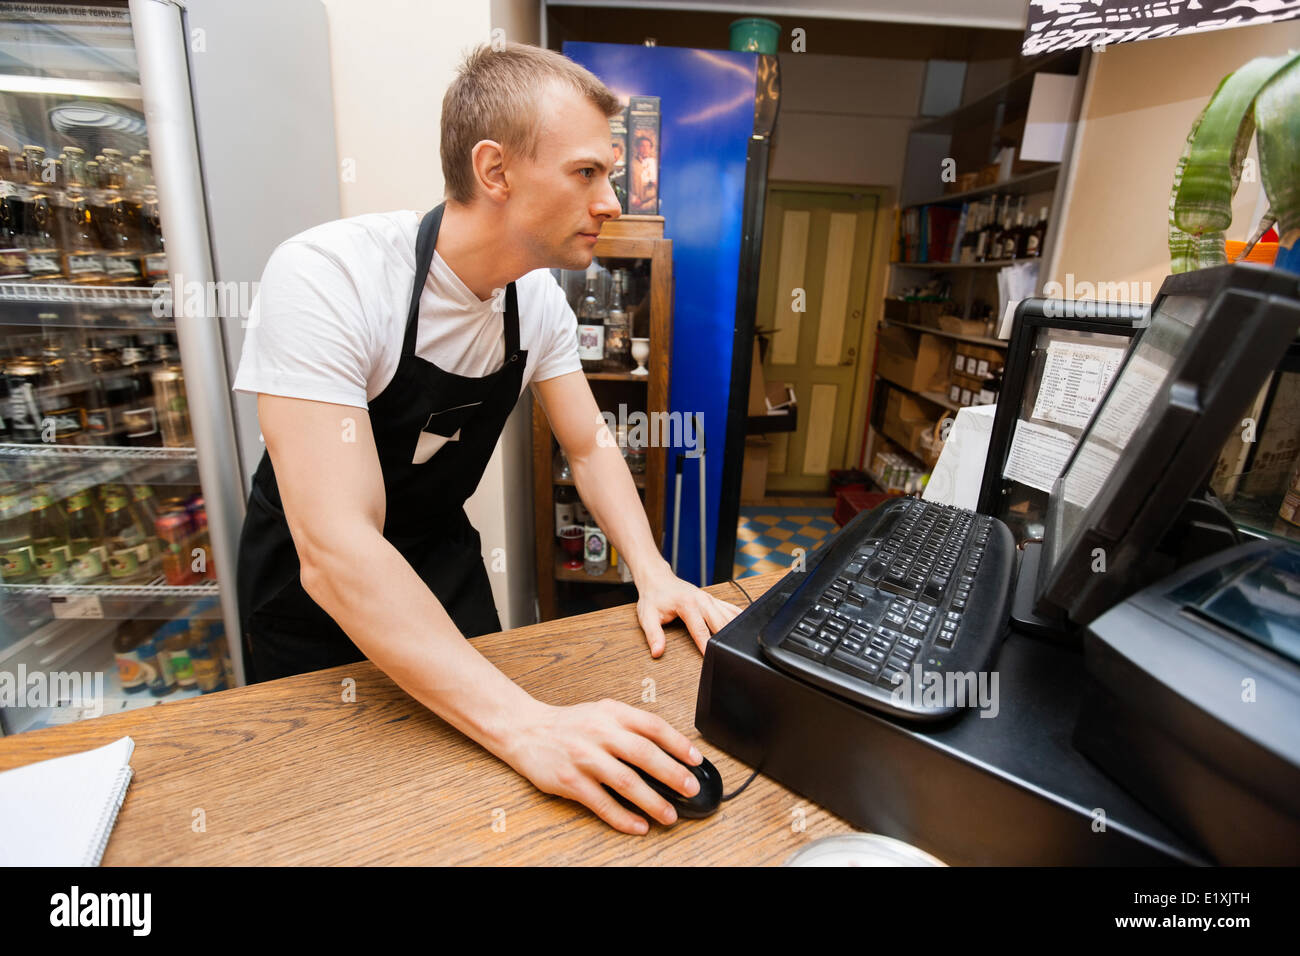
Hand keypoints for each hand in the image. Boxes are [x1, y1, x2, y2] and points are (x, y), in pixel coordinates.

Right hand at [502, 698, 703, 833]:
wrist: (526, 731)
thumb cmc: (570, 725)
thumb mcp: (602, 713)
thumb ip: (631, 727)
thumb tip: (669, 752)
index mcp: (612, 713)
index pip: (652, 726)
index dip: (678, 743)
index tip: (696, 760)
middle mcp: (599, 732)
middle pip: (643, 754)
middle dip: (672, 774)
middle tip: (690, 789)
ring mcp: (583, 757)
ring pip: (625, 782)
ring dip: (652, 801)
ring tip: (669, 815)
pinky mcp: (570, 781)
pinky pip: (602, 803)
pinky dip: (623, 817)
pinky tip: (639, 825)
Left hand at [635, 562, 742, 656]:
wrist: (658, 579)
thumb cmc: (654, 597)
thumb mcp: (647, 616)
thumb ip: (653, 635)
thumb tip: (657, 651)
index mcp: (688, 604)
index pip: (701, 630)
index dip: (706, 645)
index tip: (711, 657)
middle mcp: (702, 600)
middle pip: (721, 623)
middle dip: (725, 640)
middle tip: (729, 656)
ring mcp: (710, 599)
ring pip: (730, 616)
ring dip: (734, 630)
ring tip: (739, 648)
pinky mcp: (714, 600)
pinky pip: (732, 609)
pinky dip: (739, 619)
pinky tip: (744, 629)